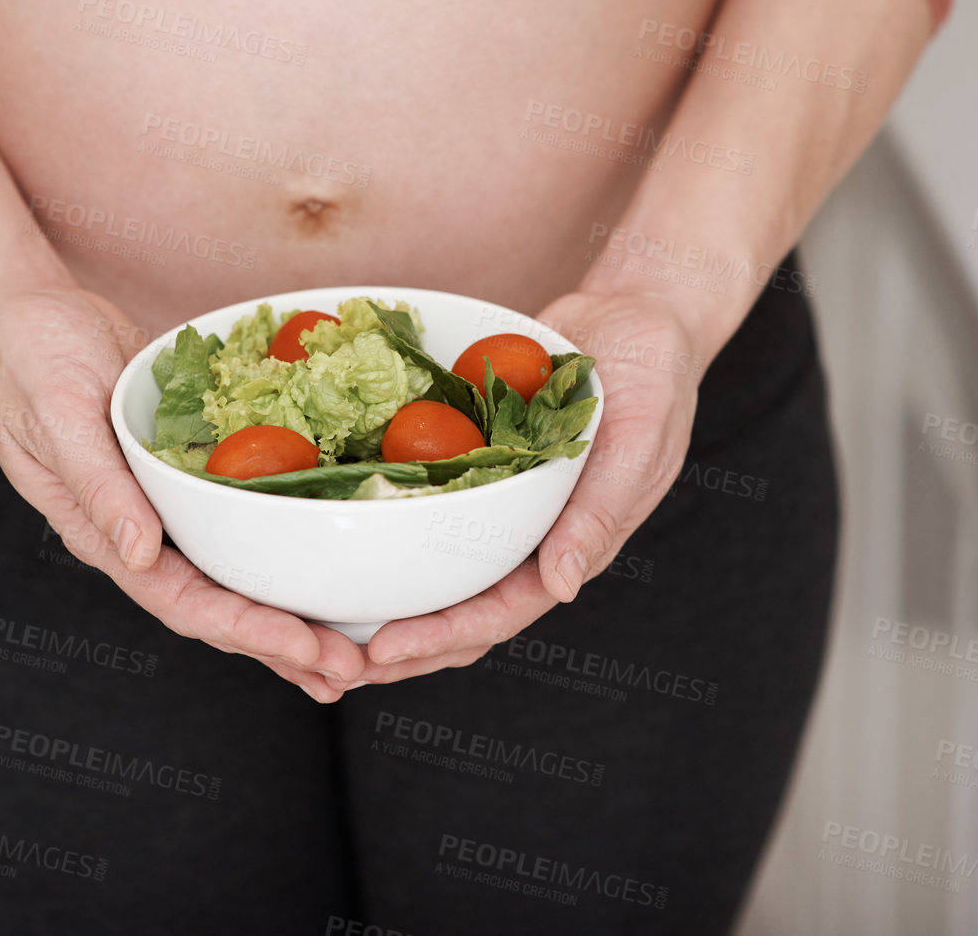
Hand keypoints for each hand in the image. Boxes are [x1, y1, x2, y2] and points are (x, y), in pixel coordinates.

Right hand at [0, 285, 365, 700]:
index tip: (306, 650)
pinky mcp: (190, 475)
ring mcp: (167, 508)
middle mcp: (140, 533)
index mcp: (102, 533)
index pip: (182, 601)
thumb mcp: (55, 411)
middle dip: (283, 642)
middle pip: (219, 605)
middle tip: (351, 669)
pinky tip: (325, 570)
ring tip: (350, 650)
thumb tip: (139, 553)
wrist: (27, 312)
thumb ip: (96, 485)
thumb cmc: (30, 357)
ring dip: (289, 614)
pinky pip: (242, 523)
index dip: (246, 630)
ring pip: (235, 575)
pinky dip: (283, 550)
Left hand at [358, 288, 701, 682]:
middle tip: (332, 664)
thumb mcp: (639, 441)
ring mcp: (503, 503)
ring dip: (389, 599)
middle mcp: (533, 535)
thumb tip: (561, 588)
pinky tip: (337, 527)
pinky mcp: (480, 462)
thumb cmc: (655, 378)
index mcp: (573, 544)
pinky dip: (389, 521)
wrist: (637, 314)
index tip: (387, 648)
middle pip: (462, 608)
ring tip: (322, 621)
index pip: (504, 611)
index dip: (445, 636)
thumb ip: (601, 513)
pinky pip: (430, 502)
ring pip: (440, 568)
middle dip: (404, 642)